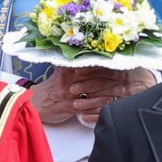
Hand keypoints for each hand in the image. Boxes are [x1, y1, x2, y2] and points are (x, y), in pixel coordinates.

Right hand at [26, 67, 156, 125]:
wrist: (35, 104)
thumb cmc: (51, 88)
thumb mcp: (59, 72)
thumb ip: (71, 64)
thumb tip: (82, 53)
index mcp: (67, 70)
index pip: (87, 64)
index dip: (102, 62)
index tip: (117, 58)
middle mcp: (69, 81)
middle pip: (93, 77)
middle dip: (109, 76)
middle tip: (125, 75)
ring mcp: (70, 95)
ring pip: (92, 92)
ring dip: (108, 92)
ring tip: (123, 90)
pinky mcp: (70, 108)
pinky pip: (88, 107)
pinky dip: (99, 106)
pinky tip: (111, 105)